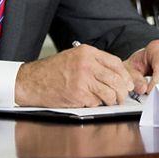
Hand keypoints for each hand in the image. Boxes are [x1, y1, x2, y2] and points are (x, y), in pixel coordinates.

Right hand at [15, 44, 135, 107]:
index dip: (125, 76)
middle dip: (122, 91)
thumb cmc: (50, 71)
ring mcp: (83, 79)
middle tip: (121, 96)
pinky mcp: (79, 94)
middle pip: (116, 79)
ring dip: (111, 100)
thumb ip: (93, 62)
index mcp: (87, 52)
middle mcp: (87, 64)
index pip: (116, 63)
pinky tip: (88, 100)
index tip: (127, 83)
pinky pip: (96, 102)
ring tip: (107, 101)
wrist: (31, 81)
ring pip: (110, 93)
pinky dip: (95, 104)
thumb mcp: (73, 57)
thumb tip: (114, 75)